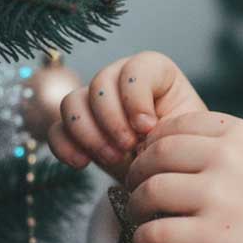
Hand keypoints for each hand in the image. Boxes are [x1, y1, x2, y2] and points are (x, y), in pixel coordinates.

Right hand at [47, 51, 207, 184]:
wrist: (168, 174)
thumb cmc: (183, 148)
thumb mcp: (186, 134)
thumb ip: (169, 124)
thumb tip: (142, 129)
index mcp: (156, 73)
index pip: (136, 68)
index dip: (136, 97)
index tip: (148, 127)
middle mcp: (121, 80)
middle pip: (100, 83)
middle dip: (112, 119)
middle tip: (128, 147)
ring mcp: (95, 102)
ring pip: (72, 102)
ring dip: (89, 134)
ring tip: (113, 158)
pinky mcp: (77, 128)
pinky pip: (56, 129)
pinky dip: (65, 146)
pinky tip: (82, 163)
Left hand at [122, 110, 242, 242]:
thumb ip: (226, 150)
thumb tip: (165, 151)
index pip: (177, 125)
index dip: (155, 144)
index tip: (152, 162)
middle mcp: (228, 158)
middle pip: (156, 155)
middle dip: (138, 174)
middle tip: (137, 191)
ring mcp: (218, 197)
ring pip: (149, 192)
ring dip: (137, 208)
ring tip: (145, 219)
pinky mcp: (209, 237)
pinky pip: (152, 234)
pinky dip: (143, 242)